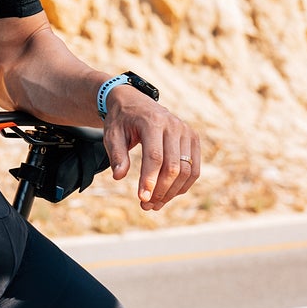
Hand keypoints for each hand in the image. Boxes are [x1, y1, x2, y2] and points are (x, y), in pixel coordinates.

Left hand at [101, 86, 201, 211]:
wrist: (134, 101)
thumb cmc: (121, 120)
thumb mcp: (112, 134)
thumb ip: (117, 155)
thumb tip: (119, 177)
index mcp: (153, 122)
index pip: (155, 157)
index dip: (149, 180)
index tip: (142, 199)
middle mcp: (174, 125)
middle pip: (173, 166)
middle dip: (160, 190)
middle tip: (145, 206)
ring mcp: (186, 131)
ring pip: (187, 171)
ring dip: (172, 192)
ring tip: (154, 205)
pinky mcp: (193, 139)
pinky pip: (194, 169)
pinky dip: (183, 185)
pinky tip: (168, 194)